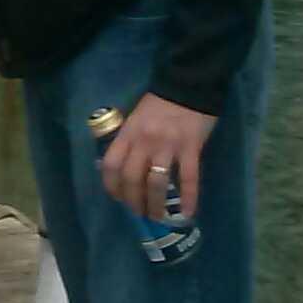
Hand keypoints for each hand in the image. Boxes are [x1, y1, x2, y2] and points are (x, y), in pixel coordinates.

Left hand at [101, 93, 217, 222]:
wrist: (188, 85)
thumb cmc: (159, 105)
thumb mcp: (135, 120)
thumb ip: (128, 141)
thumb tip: (120, 170)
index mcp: (128, 133)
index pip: (111, 165)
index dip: (112, 187)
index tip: (119, 199)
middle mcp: (144, 141)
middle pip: (132, 179)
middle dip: (134, 202)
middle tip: (140, 213)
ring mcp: (168, 144)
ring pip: (157, 182)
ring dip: (156, 204)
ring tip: (159, 216)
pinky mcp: (191, 147)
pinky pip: (189, 177)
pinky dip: (189, 197)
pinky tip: (188, 212)